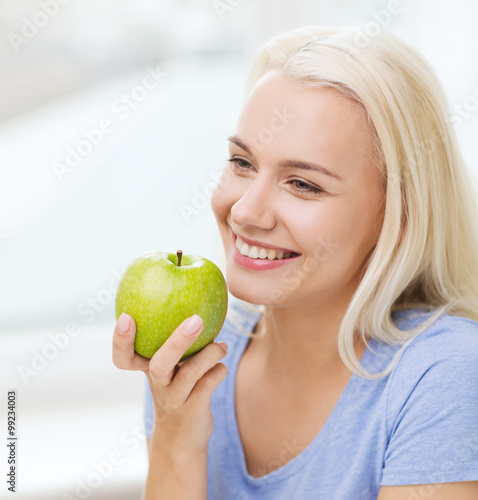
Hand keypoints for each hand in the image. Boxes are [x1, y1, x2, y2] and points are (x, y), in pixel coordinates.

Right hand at [112, 313, 227, 451]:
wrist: (181, 438)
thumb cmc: (176, 389)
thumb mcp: (168, 368)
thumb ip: (174, 341)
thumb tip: (193, 297)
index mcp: (146, 370)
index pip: (123, 358)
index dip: (120, 340)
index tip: (126, 316)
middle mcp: (158, 385)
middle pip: (159, 364)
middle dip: (177, 341)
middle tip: (195, 320)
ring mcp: (174, 400)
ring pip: (188, 375)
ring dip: (208, 355)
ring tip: (221, 345)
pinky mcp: (193, 411)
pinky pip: (207, 387)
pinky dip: (217, 372)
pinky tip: (222, 366)